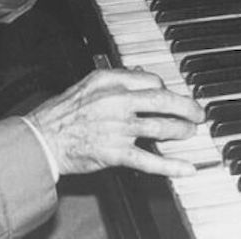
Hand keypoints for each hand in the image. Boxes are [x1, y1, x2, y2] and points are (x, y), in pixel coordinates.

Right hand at [26, 69, 204, 176]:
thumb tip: (138, 73)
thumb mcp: (87, 84)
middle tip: (198, 113)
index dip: (165, 88)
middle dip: (186, 106)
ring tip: (189, 133)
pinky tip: (186, 168)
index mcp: (109, 82)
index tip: (170, 96)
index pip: (150, 80)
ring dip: (181, 131)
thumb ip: (115, 78)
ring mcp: (118, 128)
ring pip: (160, 127)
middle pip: (162, 100)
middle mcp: (116, 102)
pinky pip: (150, 160)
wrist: (42, 140)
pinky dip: (171, 165)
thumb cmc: (61, 113)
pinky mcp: (116, 153)